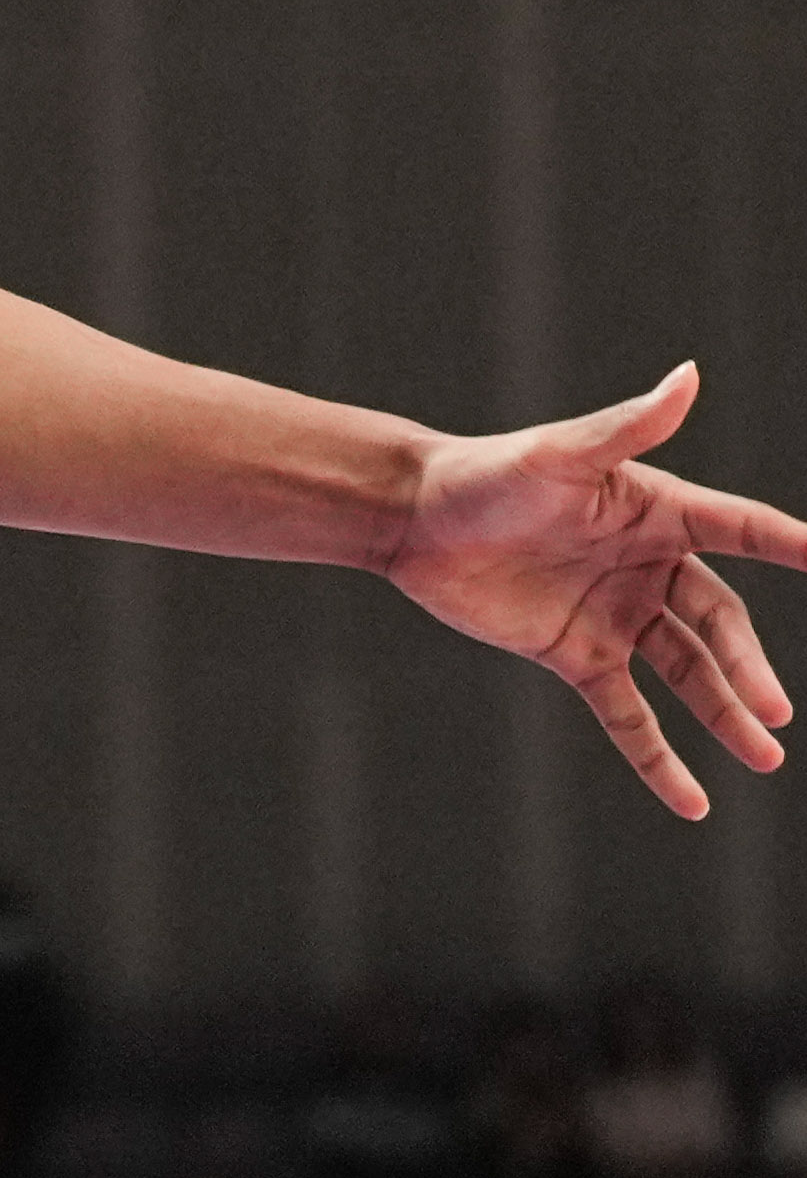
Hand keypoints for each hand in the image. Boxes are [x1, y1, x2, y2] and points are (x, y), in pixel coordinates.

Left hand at [388, 366, 806, 813]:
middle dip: (750, 669)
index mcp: (657, 512)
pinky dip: (657, 757)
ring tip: (764, 757)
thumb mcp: (561, 453)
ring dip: (723, 714)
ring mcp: (614, 613)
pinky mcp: (575, 653)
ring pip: (686, 673)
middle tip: (776, 713)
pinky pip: (628, 715)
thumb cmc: (486, 472)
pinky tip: (691, 802)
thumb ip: (629, 426)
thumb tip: (690, 375)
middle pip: (718, 624)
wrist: (410, 517)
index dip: (791, 548)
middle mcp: (646, 565)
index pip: (743, 532)